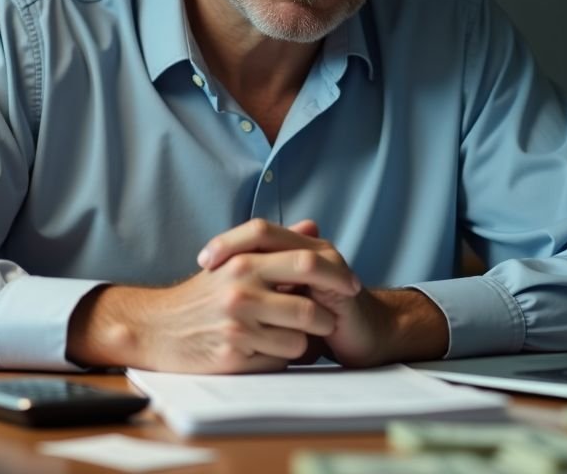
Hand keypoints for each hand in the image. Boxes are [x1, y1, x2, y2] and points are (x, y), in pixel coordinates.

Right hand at [66, 220, 358, 372]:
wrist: (155, 328)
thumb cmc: (200, 296)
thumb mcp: (233, 261)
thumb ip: (274, 244)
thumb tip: (313, 225)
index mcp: (245, 261)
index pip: (307, 262)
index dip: (337, 275)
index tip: (351, 286)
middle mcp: (241, 290)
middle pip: (309, 307)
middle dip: (327, 317)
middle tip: (331, 320)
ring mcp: (237, 325)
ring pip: (298, 341)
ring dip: (302, 342)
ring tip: (289, 336)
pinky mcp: (232, 356)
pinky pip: (277, 361)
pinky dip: (279, 358)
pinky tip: (264, 350)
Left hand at [197, 219, 449, 367]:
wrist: (365, 335)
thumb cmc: (318, 323)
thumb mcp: (281, 306)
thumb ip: (257, 292)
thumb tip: (215, 287)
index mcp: (292, 248)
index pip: (254, 232)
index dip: (226, 242)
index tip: (201, 261)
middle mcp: (309, 247)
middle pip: (265, 231)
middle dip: (232, 244)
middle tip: (206, 262)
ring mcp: (326, 261)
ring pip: (284, 246)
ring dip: (254, 257)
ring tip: (226, 273)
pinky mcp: (341, 280)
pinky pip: (311, 271)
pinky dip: (286, 280)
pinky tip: (265, 291)